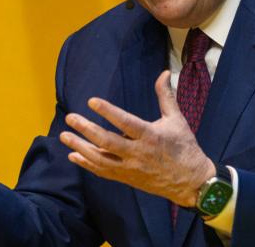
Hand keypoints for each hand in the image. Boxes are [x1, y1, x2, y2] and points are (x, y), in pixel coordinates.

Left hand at [60, 71, 215, 206]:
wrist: (190, 181)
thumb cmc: (184, 146)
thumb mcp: (177, 119)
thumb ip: (166, 96)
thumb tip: (165, 72)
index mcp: (151, 136)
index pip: (125, 122)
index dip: (108, 112)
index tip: (91, 101)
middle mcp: (138, 153)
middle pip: (107, 141)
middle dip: (86, 129)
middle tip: (70, 117)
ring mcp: (130, 168)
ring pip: (100, 159)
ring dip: (80, 148)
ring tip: (64, 136)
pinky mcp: (127, 178)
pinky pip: (102, 171)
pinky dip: (87, 164)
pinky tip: (73, 155)